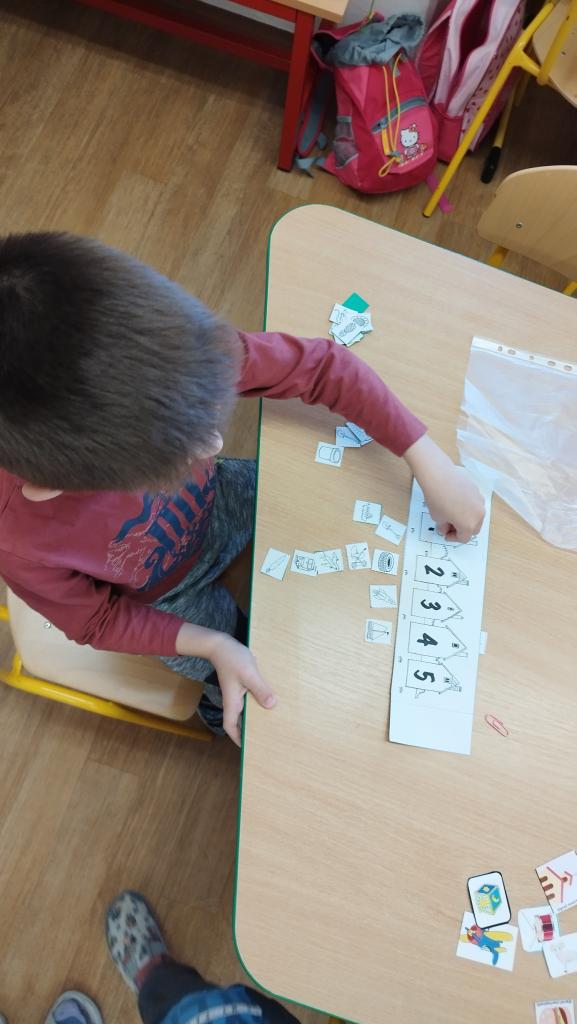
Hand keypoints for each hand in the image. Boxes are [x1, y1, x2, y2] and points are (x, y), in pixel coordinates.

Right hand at [175, 623, 276, 744]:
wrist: (220, 644)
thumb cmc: (232, 658)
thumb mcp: (249, 674)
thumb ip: (260, 689)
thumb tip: (272, 706)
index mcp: (232, 702)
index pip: (231, 727)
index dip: (237, 739)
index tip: (247, 749)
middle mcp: (233, 700)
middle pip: (239, 722)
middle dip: (249, 731)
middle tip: (265, 739)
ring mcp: (237, 693)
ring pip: (246, 711)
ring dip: (255, 717)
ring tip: (270, 723)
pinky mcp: (241, 685)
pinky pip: (250, 699)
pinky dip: (258, 703)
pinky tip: (270, 701)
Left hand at [403, 435, 484, 542]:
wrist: (439, 476)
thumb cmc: (437, 498)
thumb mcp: (437, 518)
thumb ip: (444, 527)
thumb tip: (445, 529)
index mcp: (469, 525)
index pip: (464, 538)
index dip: (453, 538)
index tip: (446, 534)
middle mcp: (479, 514)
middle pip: (473, 528)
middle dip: (462, 529)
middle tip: (449, 526)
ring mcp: (480, 502)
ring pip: (475, 516)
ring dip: (466, 518)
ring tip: (452, 513)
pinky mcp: (477, 491)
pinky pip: (474, 504)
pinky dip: (467, 507)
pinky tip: (455, 502)